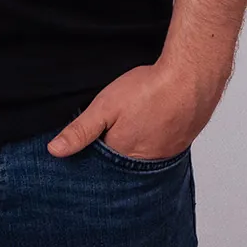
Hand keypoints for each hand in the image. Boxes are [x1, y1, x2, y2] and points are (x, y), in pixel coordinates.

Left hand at [46, 54, 231, 159]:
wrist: (192, 78)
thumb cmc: (149, 90)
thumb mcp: (105, 107)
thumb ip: (81, 130)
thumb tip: (54, 152)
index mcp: (123, 157)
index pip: (101, 168)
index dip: (92, 156)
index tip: (88, 144)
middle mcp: (146, 164)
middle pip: (122, 166)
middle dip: (113, 154)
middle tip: (113, 132)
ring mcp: (166, 156)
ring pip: (142, 159)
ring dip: (135, 149)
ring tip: (131, 129)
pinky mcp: (180, 145)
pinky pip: (160, 151)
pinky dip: (152, 142)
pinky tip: (150, 126)